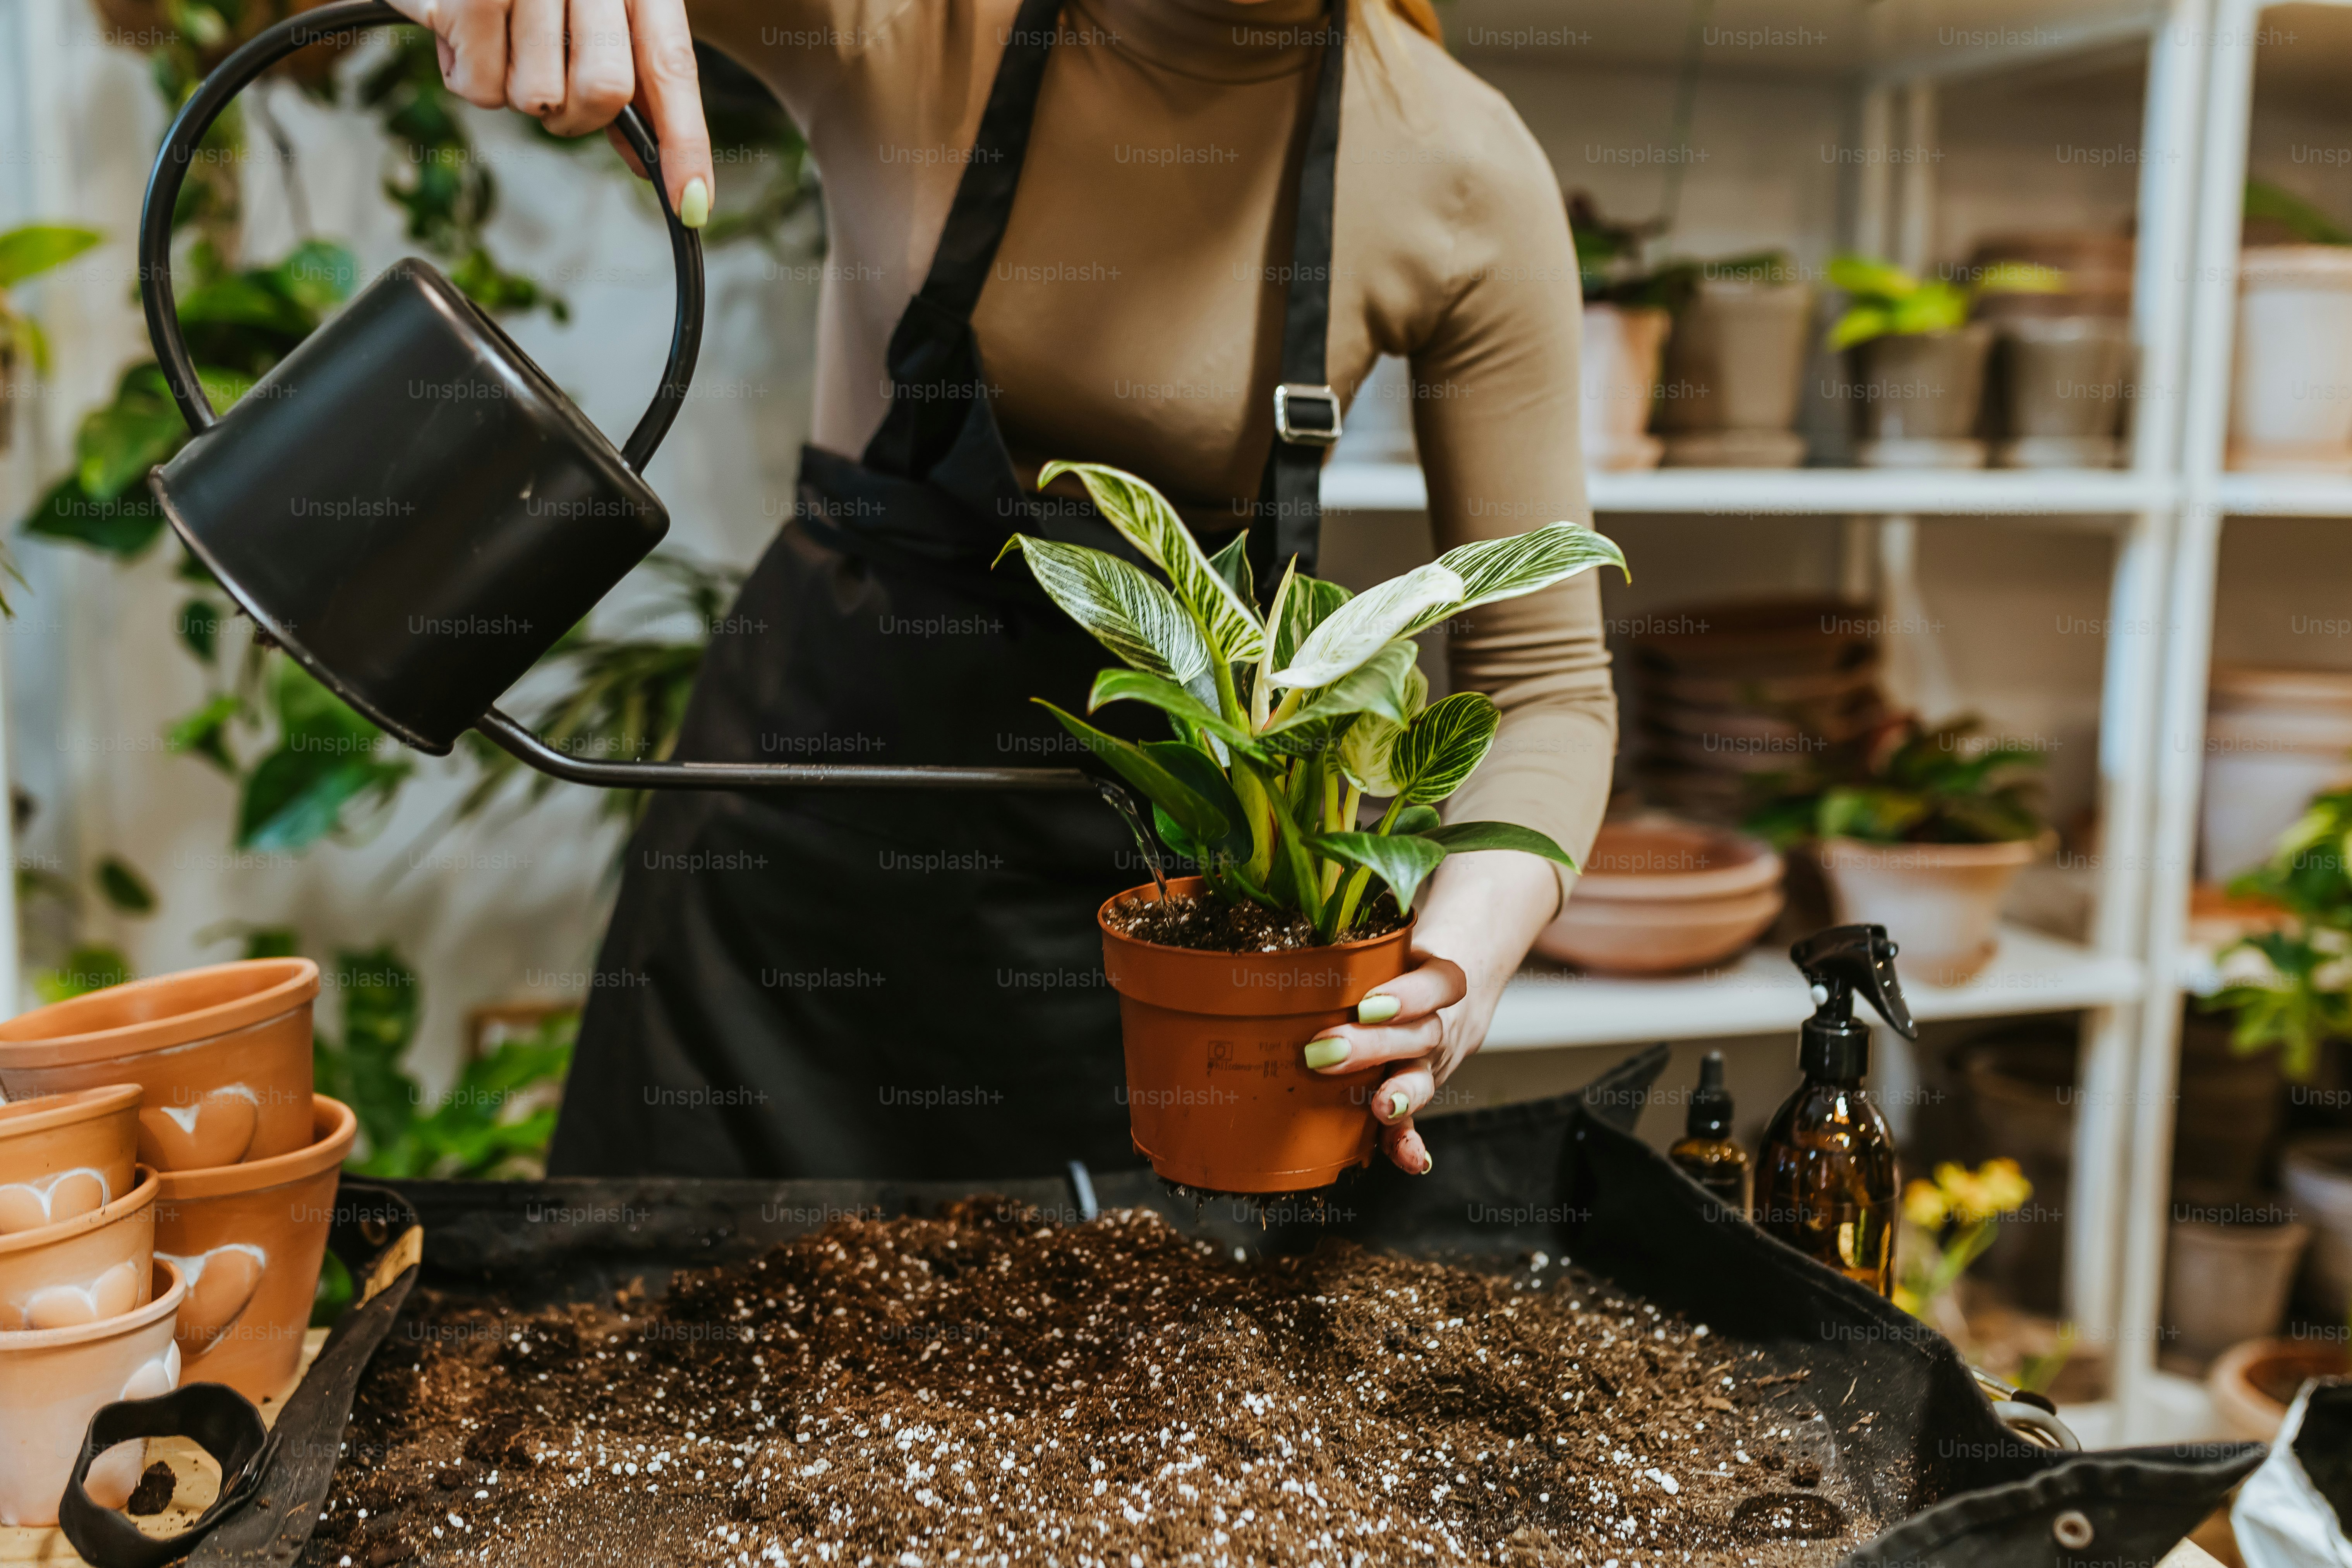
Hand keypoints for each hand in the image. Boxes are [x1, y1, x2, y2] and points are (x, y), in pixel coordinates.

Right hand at [385, 0, 714, 226]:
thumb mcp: (598, 10)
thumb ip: (630, 77)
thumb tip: (647, 161)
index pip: (671, 66)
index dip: (686, 142)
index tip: (693, 203)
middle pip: (604, 92)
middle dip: (577, 117)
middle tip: (549, 91)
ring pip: (537, 99)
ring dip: (516, 90)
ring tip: (499, 40)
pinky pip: (480, 89)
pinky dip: (470, 77)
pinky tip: (463, 35)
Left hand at [1301, 851, 1562, 1173]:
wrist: (1484, 928)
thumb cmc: (1427, 913)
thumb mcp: (1410, 896)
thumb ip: (1367, 891)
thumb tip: (1306, 845)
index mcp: (1451, 962)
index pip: (1440, 981)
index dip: (1410, 995)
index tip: (1372, 1001)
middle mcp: (1452, 1010)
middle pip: (1423, 1034)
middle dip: (1374, 1048)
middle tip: (1323, 1051)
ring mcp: (1445, 1047)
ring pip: (1425, 1073)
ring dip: (1397, 1097)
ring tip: (1373, 1109)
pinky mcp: (1432, 1071)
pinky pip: (1424, 1112)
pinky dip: (1412, 1138)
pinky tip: (1408, 1160)